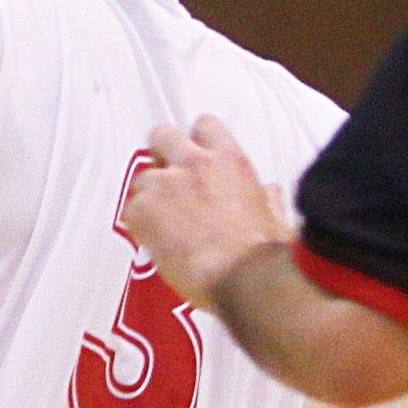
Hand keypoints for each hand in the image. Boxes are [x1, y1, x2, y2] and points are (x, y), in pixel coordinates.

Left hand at [119, 118, 298, 306]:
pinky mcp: (142, 210)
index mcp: (230, 161)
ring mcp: (165, 184)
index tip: (195, 156)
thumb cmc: (261, 256)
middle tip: (167, 181)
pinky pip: (131, 210)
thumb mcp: (276, 217)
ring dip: (150, 197)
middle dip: (161, 154)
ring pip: (143, 178)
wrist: (241, 280)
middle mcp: (194, 164)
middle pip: (161, 135)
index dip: (196, 141)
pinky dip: (140, 226)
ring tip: (165, 227)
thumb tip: (270, 193)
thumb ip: (266, 199)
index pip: (205, 126)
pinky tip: (157, 244)